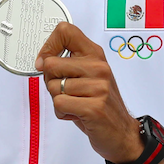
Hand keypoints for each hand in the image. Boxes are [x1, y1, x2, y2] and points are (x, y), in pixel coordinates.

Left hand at [37, 23, 159, 163]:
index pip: (65, 31)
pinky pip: (59, 103)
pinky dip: (62, 113)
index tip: (46, 60)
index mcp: (95, 55)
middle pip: (51, 64)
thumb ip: (68, 63)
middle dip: (51, 81)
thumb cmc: (99, 104)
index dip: (49, 45)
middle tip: (67, 92)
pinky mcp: (94, 107)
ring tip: (76, 104)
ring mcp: (98, 87)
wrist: (121, 132)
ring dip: (58, 100)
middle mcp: (98, 67)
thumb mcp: (87, 76)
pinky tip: (77, 114)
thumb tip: (42, 60)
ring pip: (53, 87)